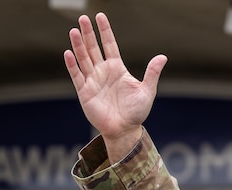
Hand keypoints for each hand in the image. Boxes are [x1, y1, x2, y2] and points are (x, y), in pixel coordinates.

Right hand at [64, 13, 166, 160]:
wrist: (124, 130)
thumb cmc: (136, 112)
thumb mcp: (147, 91)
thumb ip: (152, 73)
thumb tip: (163, 57)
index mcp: (117, 68)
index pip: (109, 45)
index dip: (105, 31)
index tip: (100, 16)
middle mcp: (103, 72)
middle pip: (94, 48)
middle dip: (88, 33)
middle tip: (83, 17)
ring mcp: (93, 81)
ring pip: (83, 59)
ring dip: (78, 45)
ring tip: (74, 31)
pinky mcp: (84, 92)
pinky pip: (77, 76)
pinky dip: (72, 65)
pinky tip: (68, 53)